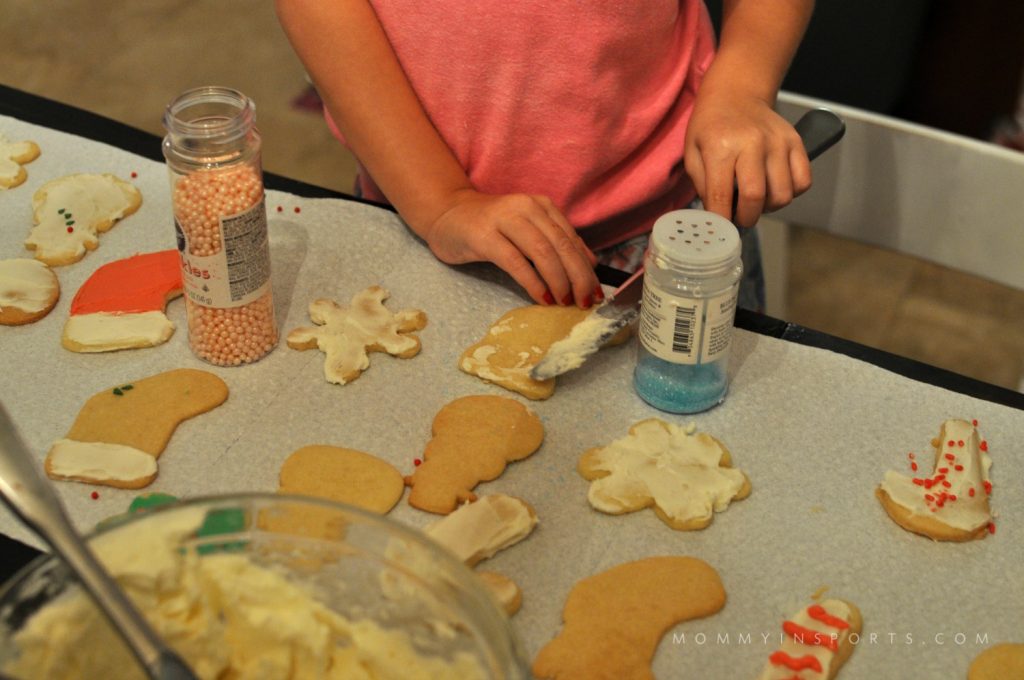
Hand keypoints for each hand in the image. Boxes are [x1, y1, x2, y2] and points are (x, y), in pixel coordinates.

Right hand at [422, 189, 600, 306]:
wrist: (446, 214)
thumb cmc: (489, 228)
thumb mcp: (527, 231)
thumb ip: (554, 243)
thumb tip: (589, 266)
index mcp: (541, 206)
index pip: (570, 239)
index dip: (587, 268)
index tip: (597, 292)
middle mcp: (526, 208)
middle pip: (561, 245)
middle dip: (578, 277)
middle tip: (586, 302)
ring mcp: (504, 219)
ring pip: (542, 252)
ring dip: (559, 281)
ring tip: (566, 302)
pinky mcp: (484, 236)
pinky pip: (516, 262)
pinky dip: (533, 282)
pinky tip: (542, 298)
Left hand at [684, 91, 810, 227]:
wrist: (736, 94)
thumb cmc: (710, 127)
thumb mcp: (693, 153)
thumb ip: (703, 186)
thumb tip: (717, 217)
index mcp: (720, 146)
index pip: (722, 196)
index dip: (722, 220)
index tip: (721, 229)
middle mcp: (752, 143)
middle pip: (756, 198)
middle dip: (746, 218)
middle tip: (739, 218)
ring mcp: (778, 142)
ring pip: (783, 194)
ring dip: (769, 207)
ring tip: (756, 200)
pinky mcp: (796, 142)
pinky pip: (803, 182)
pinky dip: (790, 193)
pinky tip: (774, 188)